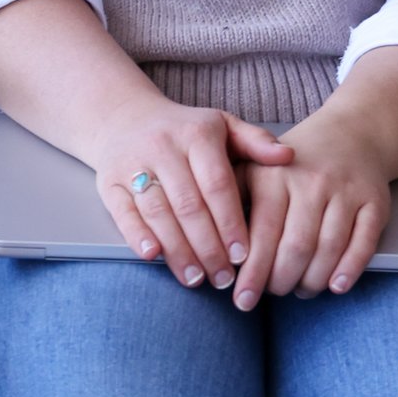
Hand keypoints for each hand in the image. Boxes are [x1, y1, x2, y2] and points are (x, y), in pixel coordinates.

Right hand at [90, 91, 296, 287]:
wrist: (123, 118)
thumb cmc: (183, 130)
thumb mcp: (222, 126)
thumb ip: (255, 142)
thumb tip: (288, 156)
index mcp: (197, 134)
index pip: (217, 184)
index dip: (231, 223)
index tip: (244, 255)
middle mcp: (163, 147)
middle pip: (188, 205)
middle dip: (208, 247)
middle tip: (224, 278)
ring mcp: (132, 164)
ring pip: (158, 214)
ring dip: (178, 251)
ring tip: (196, 278)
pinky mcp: (109, 182)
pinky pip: (124, 213)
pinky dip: (138, 237)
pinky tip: (155, 257)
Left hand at [231, 108, 393, 305]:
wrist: (349, 136)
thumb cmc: (292, 164)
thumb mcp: (253, 166)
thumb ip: (229, 198)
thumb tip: (210, 246)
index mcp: (275, 175)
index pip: (262, 233)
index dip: (252, 273)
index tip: (242, 299)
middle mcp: (311, 182)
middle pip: (296, 247)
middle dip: (280, 281)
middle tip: (272, 293)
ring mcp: (346, 192)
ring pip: (328, 249)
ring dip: (312, 281)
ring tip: (300, 289)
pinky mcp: (374, 202)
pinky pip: (364, 243)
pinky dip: (350, 270)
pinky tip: (335, 286)